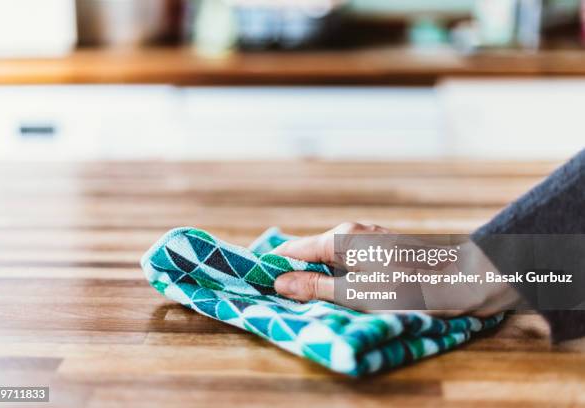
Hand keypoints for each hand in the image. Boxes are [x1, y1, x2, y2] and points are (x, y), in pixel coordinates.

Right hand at [272, 222, 520, 317]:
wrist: (466, 278)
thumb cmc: (412, 289)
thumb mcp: (359, 294)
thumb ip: (317, 287)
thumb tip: (280, 282)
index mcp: (340, 239)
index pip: (293, 249)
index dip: (275, 266)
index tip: (260, 283)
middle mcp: (352, 231)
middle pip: (312, 252)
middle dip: (297, 273)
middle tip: (286, 299)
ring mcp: (369, 236)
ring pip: (332, 256)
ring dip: (320, 275)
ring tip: (313, 299)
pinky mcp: (384, 245)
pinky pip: (350, 258)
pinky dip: (340, 274)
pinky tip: (344, 290)